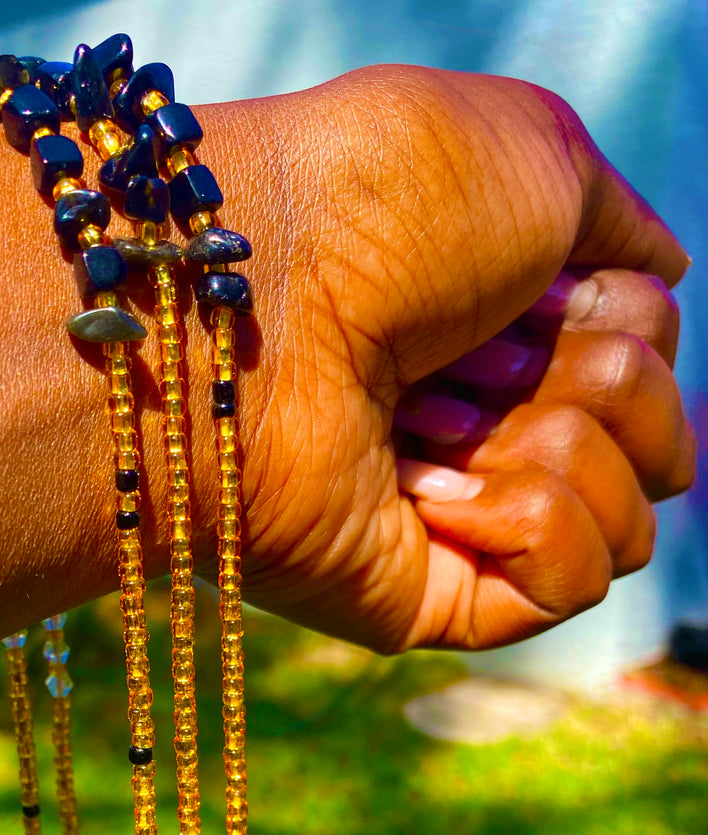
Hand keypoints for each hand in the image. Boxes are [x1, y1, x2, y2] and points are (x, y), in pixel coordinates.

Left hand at [228, 65, 694, 651]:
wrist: (250, 305)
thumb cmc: (376, 207)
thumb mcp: (536, 156)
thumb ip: (620, 225)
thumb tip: (666, 278)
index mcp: (509, 330)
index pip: (652, 359)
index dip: (618, 324)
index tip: (526, 292)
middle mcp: (490, 425)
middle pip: (660, 443)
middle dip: (599, 383)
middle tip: (475, 354)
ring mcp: (460, 518)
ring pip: (634, 524)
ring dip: (566, 452)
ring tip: (442, 422)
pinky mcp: (433, 596)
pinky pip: (573, 588)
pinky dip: (534, 526)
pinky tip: (432, 492)